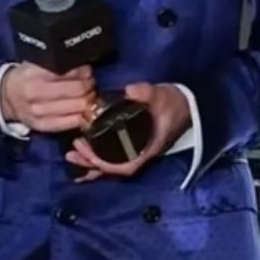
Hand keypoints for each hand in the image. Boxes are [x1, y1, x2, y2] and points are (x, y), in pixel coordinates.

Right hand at [0, 63, 95, 132]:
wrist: (7, 97)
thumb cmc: (26, 77)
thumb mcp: (38, 64)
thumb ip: (59, 65)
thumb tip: (85, 68)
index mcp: (34, 76)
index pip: (69, 74)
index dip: (84, 73)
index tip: (88, 71)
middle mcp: (36, 95)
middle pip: (78, 92)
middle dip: (89, 86)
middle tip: (90, 83)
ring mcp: (39, 113)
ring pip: (78, 108)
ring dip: (88, 100)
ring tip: (88, 95)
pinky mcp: (44, 126)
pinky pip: (73, 122)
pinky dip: (83, 115)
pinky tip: (84, 109)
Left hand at [64, 82, 190, 182]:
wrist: (187, 105)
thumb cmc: (174, 103)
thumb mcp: (161, 96)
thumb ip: (146, 93)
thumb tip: (129, 90)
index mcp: (148, 149)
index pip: (125, 165)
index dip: (105, 163)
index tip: (90, 152)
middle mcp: (141, 155)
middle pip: (112, 169)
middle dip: (91, 163)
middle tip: (73, 150)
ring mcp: (136, 152)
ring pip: (110, 166)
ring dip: (90, 162)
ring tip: (71, 155)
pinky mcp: (132, 147)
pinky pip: (111, 158)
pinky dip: (96, 159)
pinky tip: (83, 155)